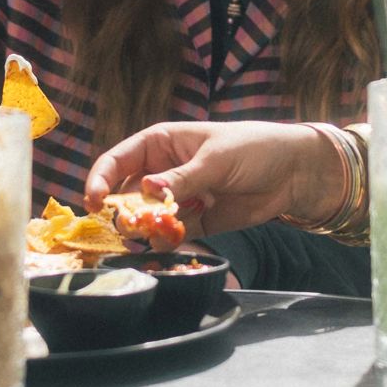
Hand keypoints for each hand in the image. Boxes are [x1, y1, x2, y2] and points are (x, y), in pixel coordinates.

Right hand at [86, 120, 338, 234]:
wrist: (293, 173)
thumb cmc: (253, 149)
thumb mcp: (215, 159)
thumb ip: (181, 178)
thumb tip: (147, 191)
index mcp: (162, 144)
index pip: (119, 161)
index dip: (101, 179)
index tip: (94, 201)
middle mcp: (163, 171)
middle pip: (127, 194)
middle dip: (121, 212)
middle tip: (123, 228)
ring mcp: (178, 198)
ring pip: (146, 218)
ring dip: (143, 230)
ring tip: (148, 237)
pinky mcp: (195, 221)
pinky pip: (170, 235)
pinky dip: (165, 242)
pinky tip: (168, 243)